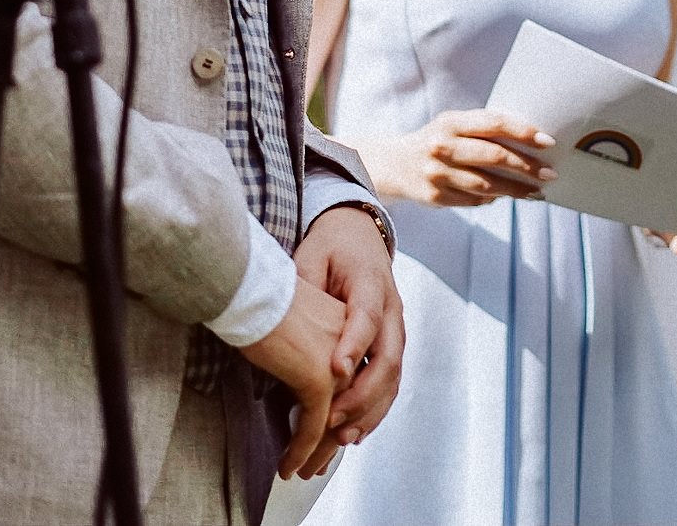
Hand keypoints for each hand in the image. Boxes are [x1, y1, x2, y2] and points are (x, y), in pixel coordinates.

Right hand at [239, 274, 349, 479]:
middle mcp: (352, 348)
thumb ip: (308, 344)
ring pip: (336, 422)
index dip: (347, 412)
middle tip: (320, 463)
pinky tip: (289, 465)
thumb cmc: (265, 295)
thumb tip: (297, 373)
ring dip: (319, 452)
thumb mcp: (298, 318)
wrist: (255, 287)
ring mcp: (340, 366)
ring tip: (304, 470)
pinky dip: (301, 451)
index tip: (335, 434)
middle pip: (352, 405)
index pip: (355, 379)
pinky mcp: (319, 381)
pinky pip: (314, 428)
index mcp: (350, 328)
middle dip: (336, 440)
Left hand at [295, 207, 403, 450]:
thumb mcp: (313, 255)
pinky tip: (352, 434)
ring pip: (392, 378)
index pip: (368, 316)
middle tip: (332, 419)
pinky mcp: (389, 347)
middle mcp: (392, 310)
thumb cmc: (332, 248)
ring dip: (369, 411)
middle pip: (388, 357)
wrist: (358, 238)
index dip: (354, 344)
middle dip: (362, 394)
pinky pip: (388, 385)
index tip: (336, 370)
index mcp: (372, 283)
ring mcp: (395, 331)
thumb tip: (282, 310)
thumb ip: (304, 283)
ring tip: (341, 439)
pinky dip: (373, 412)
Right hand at [353, 110, 555, 207]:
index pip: (494, 123)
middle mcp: (443, 146)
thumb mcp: (455, 124)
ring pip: (487, 184)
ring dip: (516, 190)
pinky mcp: (436, 196)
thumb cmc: (439, 140)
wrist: (396, 164)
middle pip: (494, 156)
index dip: (523, 132)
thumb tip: (531, 142)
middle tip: (550, 174)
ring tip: (537, 192)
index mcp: (452, 122)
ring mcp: (438, 173)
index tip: (548, 142)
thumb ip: (485, 129)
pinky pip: (474, 200)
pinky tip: (507, 196)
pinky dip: (493, 199)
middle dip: (526, 166)